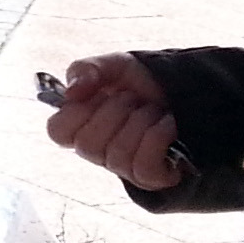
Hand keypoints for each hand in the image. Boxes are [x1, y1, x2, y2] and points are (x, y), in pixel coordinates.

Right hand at [45, 54, 185, 187]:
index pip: (57, 132)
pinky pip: (142, 167)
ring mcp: (122, 167)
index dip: (77, 112)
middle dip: (116, 111)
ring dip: (141, 121)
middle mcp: (98, 151)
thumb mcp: (114, 65)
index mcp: (81, 126)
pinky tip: (165, 124)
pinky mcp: (149, 177)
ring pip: (117, 155)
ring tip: (152, 110)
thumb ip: (86, 69)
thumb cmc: (142, 83)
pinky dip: (157, 138)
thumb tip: (71, 92)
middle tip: (131, 99)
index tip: (97, 94)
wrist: (186, 93)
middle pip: (87, 145)